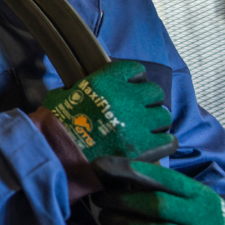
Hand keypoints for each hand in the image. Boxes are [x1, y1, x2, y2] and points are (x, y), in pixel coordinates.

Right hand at [41, 61, 175, 161]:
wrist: (56, 155)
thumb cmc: (54, 125)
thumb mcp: (61, 96)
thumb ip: (80, 89)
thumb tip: (82, 89)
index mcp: (104, 82)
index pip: (135, 69)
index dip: (135, 78)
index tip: (131, 87)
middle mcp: (124, 99)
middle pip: (155, 92)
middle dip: (148, 101)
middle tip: (138, 111)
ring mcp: (136, 124)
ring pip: (164, 116)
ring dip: (155, 122)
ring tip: (144, 130)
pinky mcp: (142, 147)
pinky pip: (169, 140)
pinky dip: (163, 142)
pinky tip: (153, 145)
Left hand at [94, 157, 224, 224]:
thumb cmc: (209, 222)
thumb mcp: (196, 200)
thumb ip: (166, 190)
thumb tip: (118, 177)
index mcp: (199, 194)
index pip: (161, 177)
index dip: (128, 169)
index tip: (100, 165)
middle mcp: (203, 217)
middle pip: (157, 204)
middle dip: (121, 199)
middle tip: (98, 198)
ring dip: (127, 224)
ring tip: (105, 218)